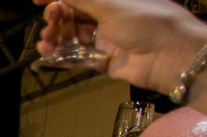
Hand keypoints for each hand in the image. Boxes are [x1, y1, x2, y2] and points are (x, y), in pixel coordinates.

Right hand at [35, 0, 206, 92]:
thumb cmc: (145, 20)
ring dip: (56, 38)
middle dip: (56, 19)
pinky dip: (62, 57)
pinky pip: (78, 58)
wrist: (170, 56)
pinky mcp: (104, 61)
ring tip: (45, 43)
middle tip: (49, 24)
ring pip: (73, 37)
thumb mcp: (110, 3)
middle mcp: (109, 15)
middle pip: (74, 15)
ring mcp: (106, 39)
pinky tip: (47, 56)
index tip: (36, 1)